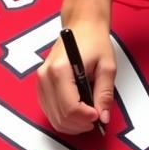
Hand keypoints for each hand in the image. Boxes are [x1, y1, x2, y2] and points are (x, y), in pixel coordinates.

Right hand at [37, 19, 116, 133]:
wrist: (81, 25)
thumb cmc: (94, 41)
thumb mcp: (107, 66)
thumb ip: (104, 93)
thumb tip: (103, 117)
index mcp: (60, 70)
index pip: (70, 107)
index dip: (86, 117)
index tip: (99, 115)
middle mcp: (46, 76)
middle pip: (60, 116)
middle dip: (80, 124)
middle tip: (97, 117)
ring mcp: (41, 81)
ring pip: (53, 117)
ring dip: (72, 124)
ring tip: (89, 116)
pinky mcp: (41, 85)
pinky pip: (49, 110)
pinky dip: (64, 118)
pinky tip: (78, 112)